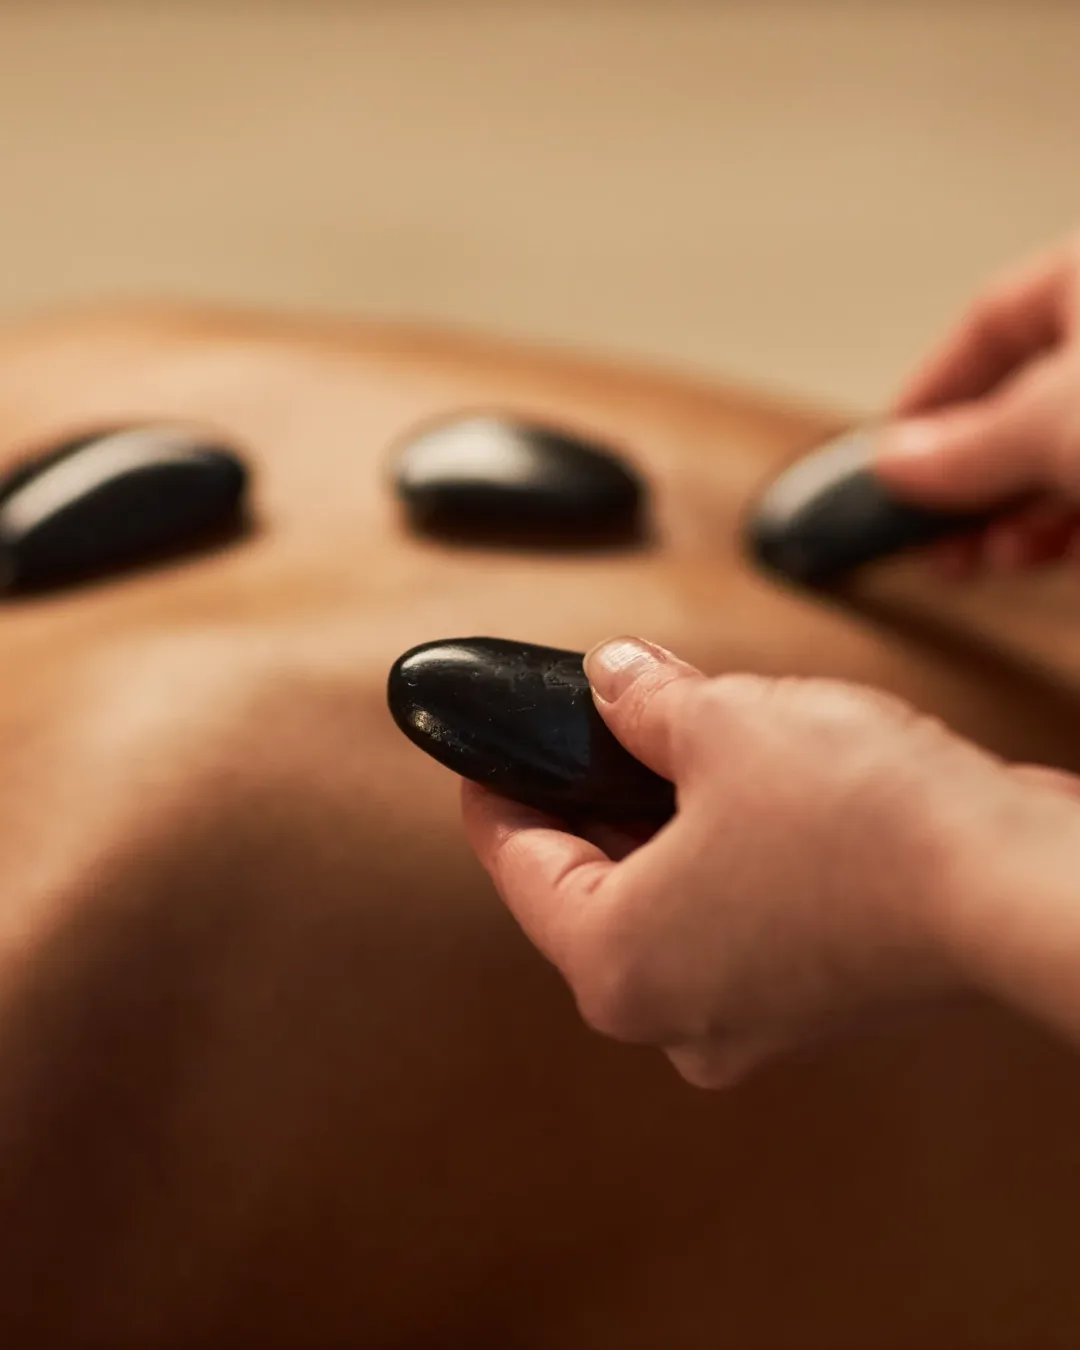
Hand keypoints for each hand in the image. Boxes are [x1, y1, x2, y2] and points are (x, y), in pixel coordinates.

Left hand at [463, 637, 1075, 1087]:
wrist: (1009, 883)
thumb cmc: (866, 827)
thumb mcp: (722, 725)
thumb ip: (643, 701)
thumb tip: (615, 681)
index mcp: (617, 965)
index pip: (518, 865)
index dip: (497, 792)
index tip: (485, 757)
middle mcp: (675, 1012)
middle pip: (592, 884)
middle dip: (587, 794)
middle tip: (576, 727)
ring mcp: (748, 1013)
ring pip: (666, 898)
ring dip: (657, 817)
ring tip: (656, 738)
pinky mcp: (812, 994)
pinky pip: (731, 912)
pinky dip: (717, 852)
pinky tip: (731, 785)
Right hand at [876, 233, 1079, 576]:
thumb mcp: (1051, 425)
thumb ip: (967, 448)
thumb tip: (897, 461)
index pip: (993, 319)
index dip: (931, 391)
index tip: (888, 455)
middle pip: (1028, 394)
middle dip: (971, 474)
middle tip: (927, 527)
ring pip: (1066, 445)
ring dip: (1012, 511)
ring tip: (980, 556)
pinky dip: (1066, 521)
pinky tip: (1040, 554)